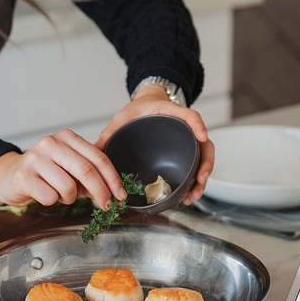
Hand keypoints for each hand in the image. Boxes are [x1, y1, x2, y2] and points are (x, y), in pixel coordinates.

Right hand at [0, 130, 126, 209]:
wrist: (8, 176)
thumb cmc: (43, 173)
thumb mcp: (68, 167)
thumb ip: (89, 174)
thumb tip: (113, 191)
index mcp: (67, 138)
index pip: (98, 157)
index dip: (113, 178)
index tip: (121, 195)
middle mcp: (51, 143)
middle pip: (87, 170)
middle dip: (101, 192)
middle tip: (107, 206)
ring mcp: (36, 159)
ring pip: (69, 187)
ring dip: (70, 198)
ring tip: (61, 194)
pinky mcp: (24, 176)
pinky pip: (51, 197)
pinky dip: (53, 201)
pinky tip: (45, 194)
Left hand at [95, 86, 214, 204]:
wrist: (147, 104)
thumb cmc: (137, 110)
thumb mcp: (123, 117)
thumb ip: (110, 132)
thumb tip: (95, 150)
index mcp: (171, 113)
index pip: (190, 116)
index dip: (197, 125)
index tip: (202, 137)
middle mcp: (184, 128)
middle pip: (204, 145)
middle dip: (205, 165)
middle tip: (199, 181)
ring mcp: (187, 141)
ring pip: (203, 159)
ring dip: (202, 178)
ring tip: (193, 196)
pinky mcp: (185, 152)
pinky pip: (195, 166)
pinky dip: (194, 181)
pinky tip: (187, 195)